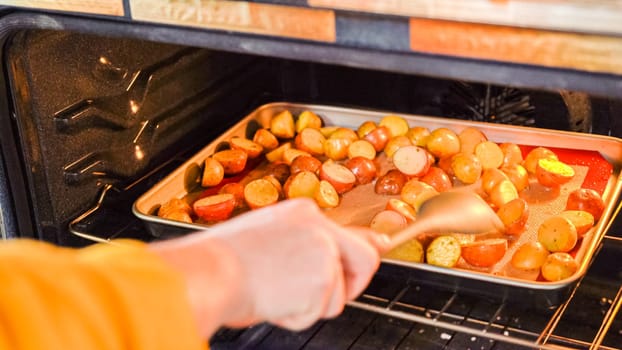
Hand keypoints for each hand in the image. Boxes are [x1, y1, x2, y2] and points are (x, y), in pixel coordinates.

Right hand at [150, 198, 387, 336]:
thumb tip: (331, 255)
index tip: (371, 257)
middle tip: (324, 295)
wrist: (208, 271)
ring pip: (336, 296)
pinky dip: (295, 316)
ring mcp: (324, 253)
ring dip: (308, 305)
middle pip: (366, 259)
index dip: (355, 257)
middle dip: (353, 284)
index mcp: (303, 214)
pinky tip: (272, 300)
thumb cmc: (223, 259)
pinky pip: (317, 313)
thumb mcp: (267, 237)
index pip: (348, 234)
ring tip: (274, 292)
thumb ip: (302, 243)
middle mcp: (319, 228)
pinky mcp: (322, 281)